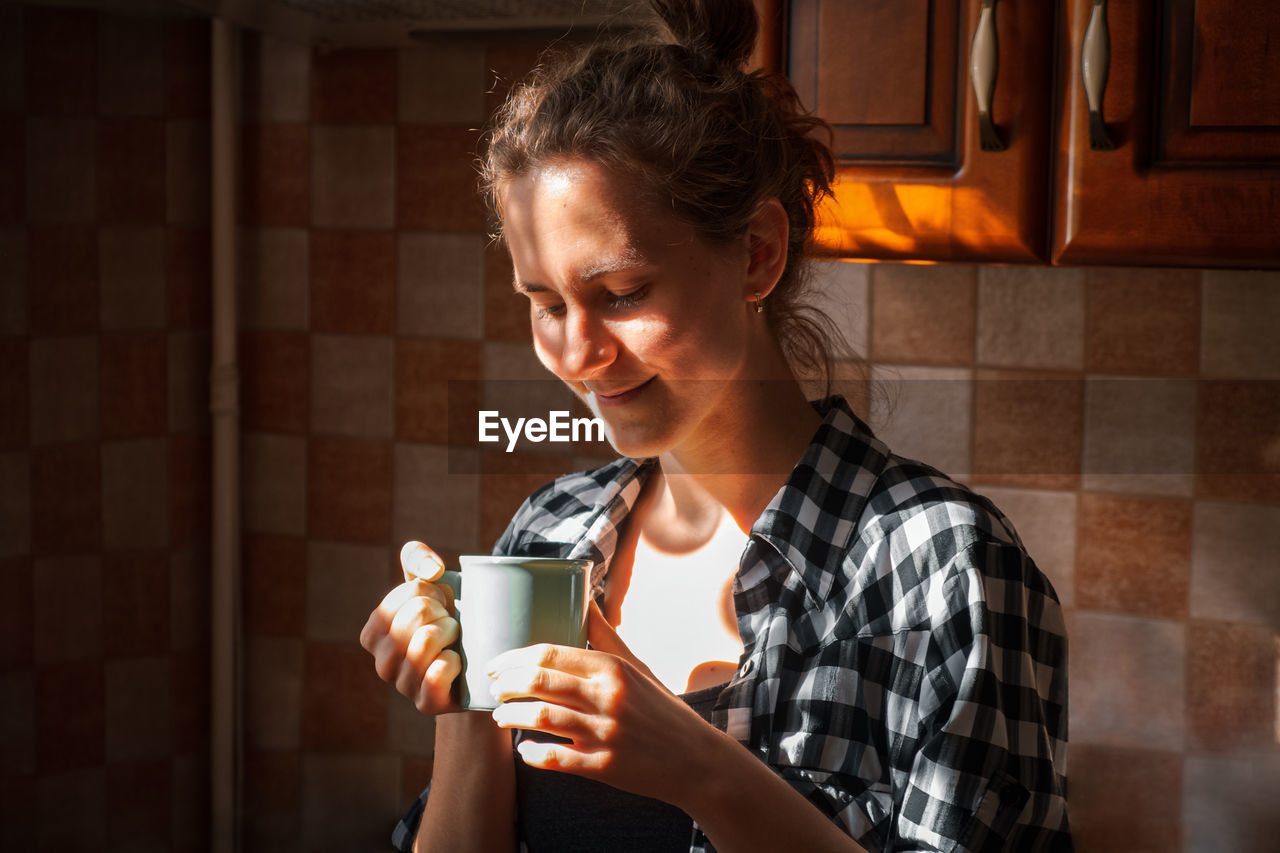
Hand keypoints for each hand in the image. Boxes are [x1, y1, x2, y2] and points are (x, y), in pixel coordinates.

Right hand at [359, 541, 462, 714]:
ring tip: (456, 639)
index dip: (431, 592)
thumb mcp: (430, 585)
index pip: (406, 594)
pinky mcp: (426, 704)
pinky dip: (453, 661)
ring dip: (451, 633)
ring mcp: (402, 686)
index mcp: (373, 633)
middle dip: (443, 612)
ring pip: (425, 641)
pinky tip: (457, 661)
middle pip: (416, 615)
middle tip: (451, 623)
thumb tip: (432, 570)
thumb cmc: (446, 620)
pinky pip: (437, 674)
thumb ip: (417, 559)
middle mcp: (381, 662)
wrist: (475, 665)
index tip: (438, 605)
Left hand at [486, 601, 717, 805]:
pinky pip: (556, 759)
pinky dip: (533, 754)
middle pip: (540, 680)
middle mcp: (608, 696)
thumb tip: (585, 600)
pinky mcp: (604, 767)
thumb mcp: (637, 667)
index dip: (514, 657)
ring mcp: (605, 733)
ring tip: (500, 716)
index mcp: (613, 668)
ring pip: (542, 717)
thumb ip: (606, 636)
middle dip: (506, 683)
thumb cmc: (660, 709)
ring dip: (511, 716)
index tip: (496, 663)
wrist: (696, 760)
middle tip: (492, 688)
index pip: (550, 652)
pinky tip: (524, 751)